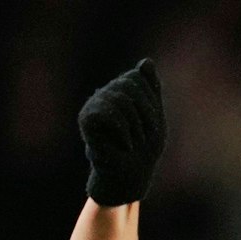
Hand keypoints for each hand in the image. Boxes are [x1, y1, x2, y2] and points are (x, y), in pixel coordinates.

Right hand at [79, 59, 165, 205]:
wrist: (132, 177)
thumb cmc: (144, 149)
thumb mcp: (154, 116)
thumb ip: (150, 89)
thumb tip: (146, 62)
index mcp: (118, 91)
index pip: (138, 78)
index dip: (151, 102)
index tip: (151, 125)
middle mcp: (103, 95)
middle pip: (130, 85)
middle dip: (146, 114)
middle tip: (144, 137)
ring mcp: (93, 107)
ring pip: (122, 99)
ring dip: (137, 127)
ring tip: (133, 143)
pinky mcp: (86, 121)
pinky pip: (108, 113)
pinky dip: (123, 132)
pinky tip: (125, 146)